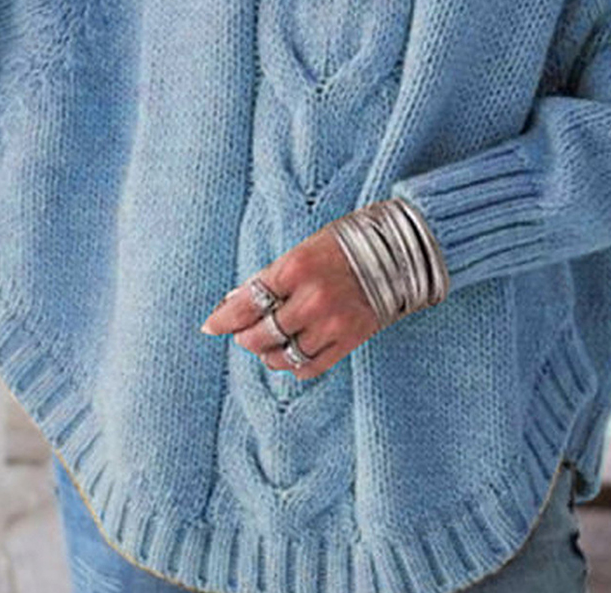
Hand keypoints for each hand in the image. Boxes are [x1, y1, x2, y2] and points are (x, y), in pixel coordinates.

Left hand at [198, 220, 380, 379]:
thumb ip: (272, 276)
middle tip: (242, 334)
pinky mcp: (350, 340)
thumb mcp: (304, 249)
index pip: (247, 301)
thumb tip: (234, 300)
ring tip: (267, 345)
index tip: (210, 326)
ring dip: (268, 353)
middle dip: (246, 337)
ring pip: (284, 355)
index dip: (224, 318)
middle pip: (261, 334)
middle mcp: (311, 298)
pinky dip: (294, 365)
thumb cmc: (345, 244)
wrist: (399, 252)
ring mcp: (331, 322)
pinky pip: (311, 366)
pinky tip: (290, 355)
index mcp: (296, 267)